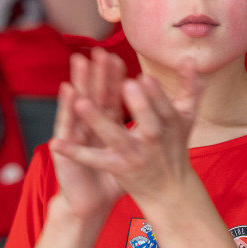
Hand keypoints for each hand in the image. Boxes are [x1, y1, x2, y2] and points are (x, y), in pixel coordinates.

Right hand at [48, 48, 127, 221]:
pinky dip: (67, 116)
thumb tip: (162, 117)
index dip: (113, 77)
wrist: (88, 203)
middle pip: (95, 96)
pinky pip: (68, 131)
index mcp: (106, 126)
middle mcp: (89, 128)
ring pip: (79, 108)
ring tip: (78, 65)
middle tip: (99, 52)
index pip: (110, 95)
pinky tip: (66, 95)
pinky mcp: (66, 152)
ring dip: (79, 85)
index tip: (117, 55)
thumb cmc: (114, 179)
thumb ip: (144, 134)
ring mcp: (77, 138)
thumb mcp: (132, 153)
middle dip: (98, 75)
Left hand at [51, 59, 203, 212]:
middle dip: (139, 106)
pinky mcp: (116, 168)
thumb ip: (191, 87)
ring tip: (81, 103)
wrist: (170, 189)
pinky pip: (93, 159)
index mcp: (171, 125)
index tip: (144, 77)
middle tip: (126, 84)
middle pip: (148, 123)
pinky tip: (55, 143)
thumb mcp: (187, 116)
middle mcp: (154, 140)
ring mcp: (134, 155)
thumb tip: (190, 58)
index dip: (156, 95)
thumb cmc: (175, 144)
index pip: (165, 108)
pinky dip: (74, 152)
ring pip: (115, 137)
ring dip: (98, 121)